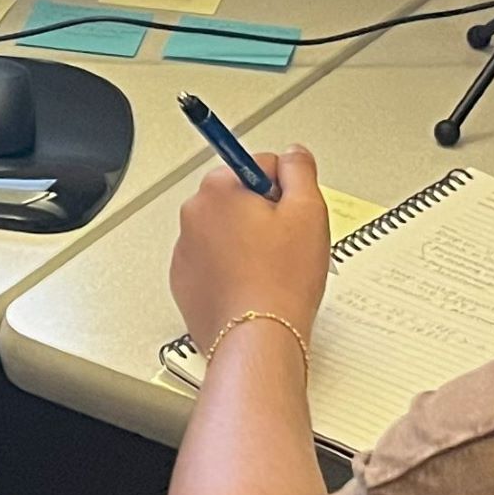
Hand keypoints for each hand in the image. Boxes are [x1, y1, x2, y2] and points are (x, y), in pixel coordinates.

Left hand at [169, 144, 329, 352]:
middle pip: (240, 198)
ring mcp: (184, 249)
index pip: (260, 164)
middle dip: (265, 216)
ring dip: (247, 244)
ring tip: (271, 272)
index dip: (287, 191)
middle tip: (287, 246)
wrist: (255, 340)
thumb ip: (300, 171)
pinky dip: (231, 270)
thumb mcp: (308, 212)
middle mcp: (194, 214)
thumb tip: (293, 154)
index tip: (293, 215)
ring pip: (226, 232)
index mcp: (220, 188)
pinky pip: (213, 263)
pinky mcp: (184, 281)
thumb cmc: (280, 282)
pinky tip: (252, 288)